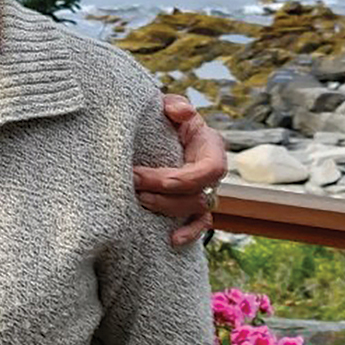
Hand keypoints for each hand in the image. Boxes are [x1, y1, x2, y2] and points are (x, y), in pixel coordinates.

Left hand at [132, 95, 227, 246]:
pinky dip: (188, 233)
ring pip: (197, 209)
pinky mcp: (193, 203)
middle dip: (165, 193)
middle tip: (132, 184)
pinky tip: (170, 240)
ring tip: (138, 200)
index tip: (143, 175)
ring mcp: (205, 188)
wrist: (154, 128)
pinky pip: (199, 224)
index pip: (210, 170)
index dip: (181, 179)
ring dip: (168, 208)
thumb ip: (175, 105)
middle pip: (199, 192)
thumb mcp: (167, 105)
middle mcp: (211, 170)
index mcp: (210, 145)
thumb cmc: (161, 115)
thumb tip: (181, 113)